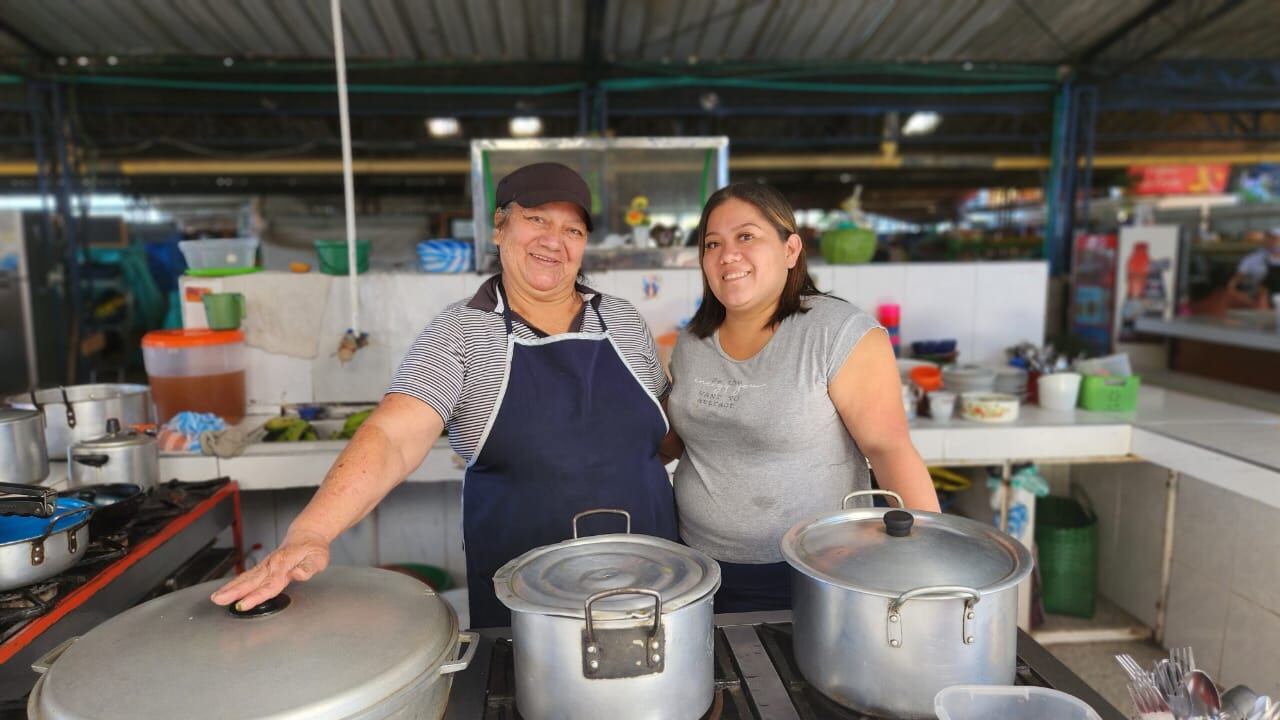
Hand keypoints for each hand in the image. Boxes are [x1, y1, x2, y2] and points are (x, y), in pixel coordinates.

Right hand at [210, 529, 330, 609]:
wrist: (307, 536)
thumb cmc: (313, 549)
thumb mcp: (317, 559)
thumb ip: (308, 568)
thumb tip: (299, 574)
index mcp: (283, 566)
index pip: (268, 585)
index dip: (255, 596)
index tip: (243, 604)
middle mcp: (271, 565)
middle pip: (251, 582)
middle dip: (233, 592)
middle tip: (219, 600)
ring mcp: (265, 566)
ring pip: (245, 578)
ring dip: (230, 588)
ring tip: (216, 598)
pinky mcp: (263, 567)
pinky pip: (246, 576)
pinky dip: (234, 584)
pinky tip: (225, 591)